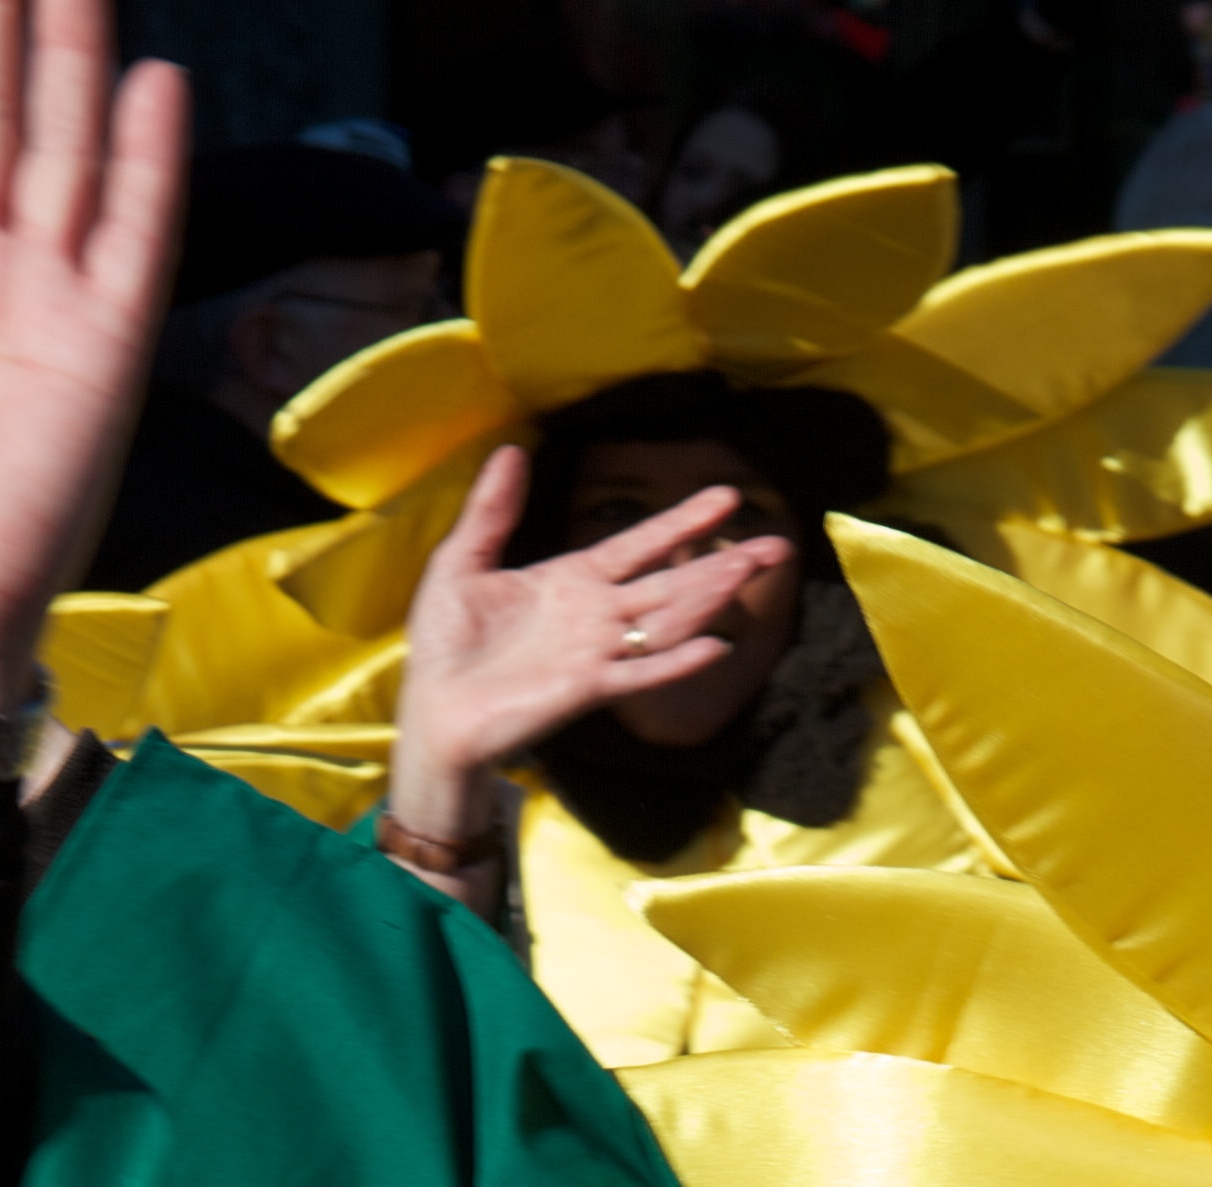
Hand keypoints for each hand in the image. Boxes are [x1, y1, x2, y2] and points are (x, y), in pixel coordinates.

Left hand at [384, 447, 790, 871]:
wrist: (435, 712)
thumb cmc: (447, 644)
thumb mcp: (460, 563)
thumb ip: (491, 511)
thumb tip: (510, 449)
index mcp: (571, 580)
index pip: (639, 545)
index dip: (681, 522)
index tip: (726, 499)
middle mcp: (594, 615)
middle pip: (670, 582)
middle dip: (721, 563)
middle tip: (776, 545)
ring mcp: (596, 653)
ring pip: (664, 619)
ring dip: (706, 596)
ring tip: (745, 571)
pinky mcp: (586, 689)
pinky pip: (640, 673)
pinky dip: (675, 661)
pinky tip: (714, 646)